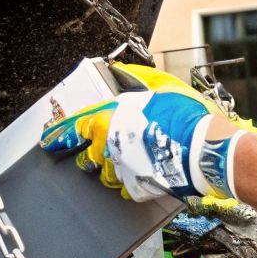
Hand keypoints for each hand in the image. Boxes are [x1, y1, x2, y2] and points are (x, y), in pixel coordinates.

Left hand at [41, 63, 250, 201]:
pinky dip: (130, 181)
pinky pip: (124, 188)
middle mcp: (111, 145)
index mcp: (112, 119)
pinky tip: (143, 172)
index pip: (76, 127)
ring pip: (105, 174)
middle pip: (87, 156)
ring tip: (127, 161)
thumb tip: (124, 69)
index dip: (60, 134)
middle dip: (90, 154)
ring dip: (111, 168)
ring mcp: (123, 169)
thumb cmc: (187, 116)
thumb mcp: (163, 86)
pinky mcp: (137, 188)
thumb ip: (139, 79)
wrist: (207, 150)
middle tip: (97, 152)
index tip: (50, 141)